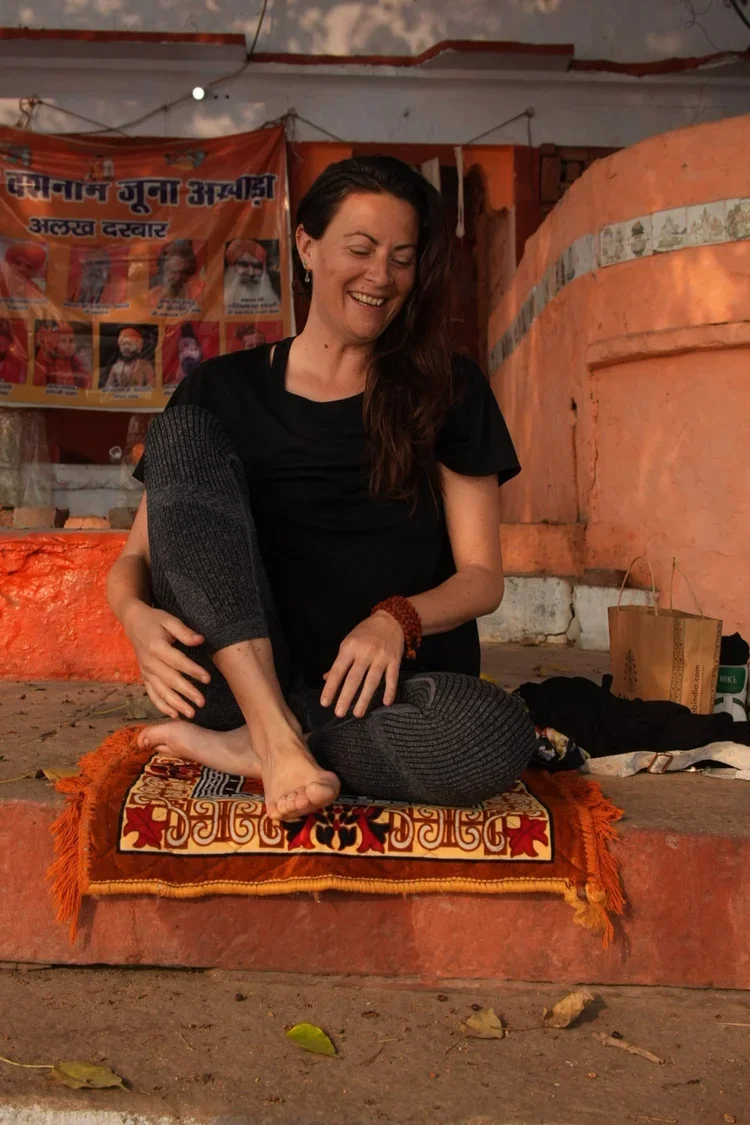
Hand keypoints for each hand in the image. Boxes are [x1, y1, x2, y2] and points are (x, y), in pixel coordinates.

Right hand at [123, 601, 209, 719]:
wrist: (133, 622)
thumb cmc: (155, 620)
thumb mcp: (169, 620)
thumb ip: (184, 631)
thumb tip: (200, 640)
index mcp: (156, 647)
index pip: (177, 661)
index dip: (193, 670)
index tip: (208, 679)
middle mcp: (149, 662)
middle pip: (170, 680)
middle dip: (187, 692)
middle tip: (202, 702)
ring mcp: (146, 672)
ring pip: (161, 691)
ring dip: (176, 704)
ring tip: (191, 713)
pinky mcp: (144, 677)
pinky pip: (152, 694)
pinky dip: (162, 706)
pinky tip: (174, 714)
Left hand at [320, 611, 403, 718]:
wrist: (391, 620)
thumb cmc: (366, 633)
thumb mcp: (348, 643)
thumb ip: (339, 662)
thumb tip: (326, 679)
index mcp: (350, 647)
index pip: (338, 671)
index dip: (331, 687)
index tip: (325, 703)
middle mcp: (365, 653)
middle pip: (354, 678)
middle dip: (346, 697)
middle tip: (339, 713)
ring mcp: (381, 657)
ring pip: (372, 681)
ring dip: (364, 699)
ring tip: (358, 713)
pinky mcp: (394, 660)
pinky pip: (392, 678)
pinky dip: (390, 691)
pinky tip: (386, 703)